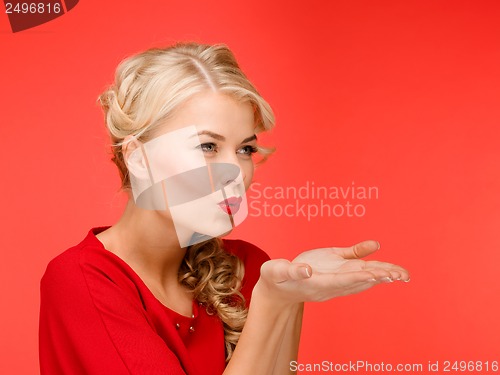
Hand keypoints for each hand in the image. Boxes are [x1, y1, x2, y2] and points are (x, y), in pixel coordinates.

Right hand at [257, 240, 409, 303]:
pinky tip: (380, 257)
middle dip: (379, 277)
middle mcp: (330, 285)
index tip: (374, 274)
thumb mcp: (277, 272)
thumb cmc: (275, 279)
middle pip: (359, 281)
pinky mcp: (334, 272)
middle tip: (400, 275)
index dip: (358, 277)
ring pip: (361, 276)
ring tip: (402, 273)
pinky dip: (369, 264)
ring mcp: (334, 280)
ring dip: (381, 274)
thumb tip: (307, 270)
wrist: (278, 289)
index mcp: (316, 284)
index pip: (341, 281)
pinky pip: (354, 267)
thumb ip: (292, 270)